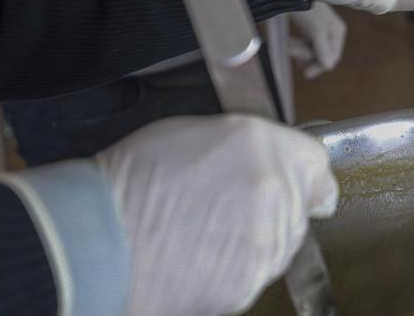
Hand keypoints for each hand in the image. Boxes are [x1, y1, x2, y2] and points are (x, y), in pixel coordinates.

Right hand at [94, 115, 337, 315]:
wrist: (97, 238)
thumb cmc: (132, 181)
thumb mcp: (193, 132)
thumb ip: (251, 146)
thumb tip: (277, 162)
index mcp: (261, 145)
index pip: (316, 162)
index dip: (305, 174)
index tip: (300, 183)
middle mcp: (275, 190)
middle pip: (300, 205)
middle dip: (274, 206)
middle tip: (223, 207)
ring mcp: (266, 240)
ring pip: (282, 243)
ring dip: (256, 239)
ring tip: (202, 233)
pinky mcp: (249, 282)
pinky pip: (256, 274)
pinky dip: (236, 269)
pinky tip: (199, 256)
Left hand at [289, 2, 346, 78]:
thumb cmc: (306, 10)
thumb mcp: (316, 31)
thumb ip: (322, 50)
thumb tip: (329, 67)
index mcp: (337, 33)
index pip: (332, 58)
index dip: (318, 66)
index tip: (305, 73)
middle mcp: (331, 31)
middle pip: (321, 54)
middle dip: (306, 55)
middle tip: (291, 52)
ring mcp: (320, 28)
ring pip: (311, 48)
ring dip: (299, 50)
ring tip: (287, 45)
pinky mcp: (309, 25)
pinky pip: (305, 41)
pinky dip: (297, 44)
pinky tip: (289, 43)